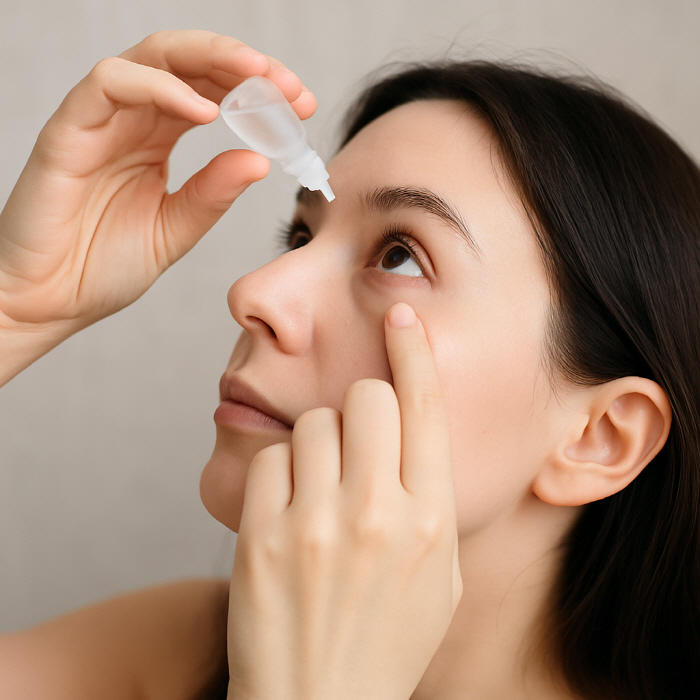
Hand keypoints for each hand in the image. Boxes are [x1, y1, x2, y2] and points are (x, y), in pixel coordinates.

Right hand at [0, 30, 315, 382]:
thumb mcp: (176, 231)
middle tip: (290, 86)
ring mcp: (99, 122)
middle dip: (245, 66)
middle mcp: (131, 121)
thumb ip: (213, 194)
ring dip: (210, 60)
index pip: (212, 91)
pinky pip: (108, 85)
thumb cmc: (104, 267)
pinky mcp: (67, 133)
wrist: (49, 304)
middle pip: (189, 62)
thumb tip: (260, 161)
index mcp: (158, 140)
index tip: (303, 107)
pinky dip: (157, 87)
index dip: (258, 91)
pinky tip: (202, 111)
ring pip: (152, 56)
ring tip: (257, 80)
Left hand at [227, 303, 461, 699]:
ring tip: (321, 495)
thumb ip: (434, 499)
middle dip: (364, 408)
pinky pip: (272, 458)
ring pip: (316, 423)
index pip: (425, 406)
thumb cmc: (386, 640)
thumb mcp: (441, 578)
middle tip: (357, 448)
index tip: (400, 312)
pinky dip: (281, 474)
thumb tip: (418, 427)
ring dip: (320, 445)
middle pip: (366, 396)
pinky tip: (289, 514)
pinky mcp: (260, 535)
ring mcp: (315, 524)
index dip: (414, 350)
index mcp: (433, 521)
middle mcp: (378, 514)